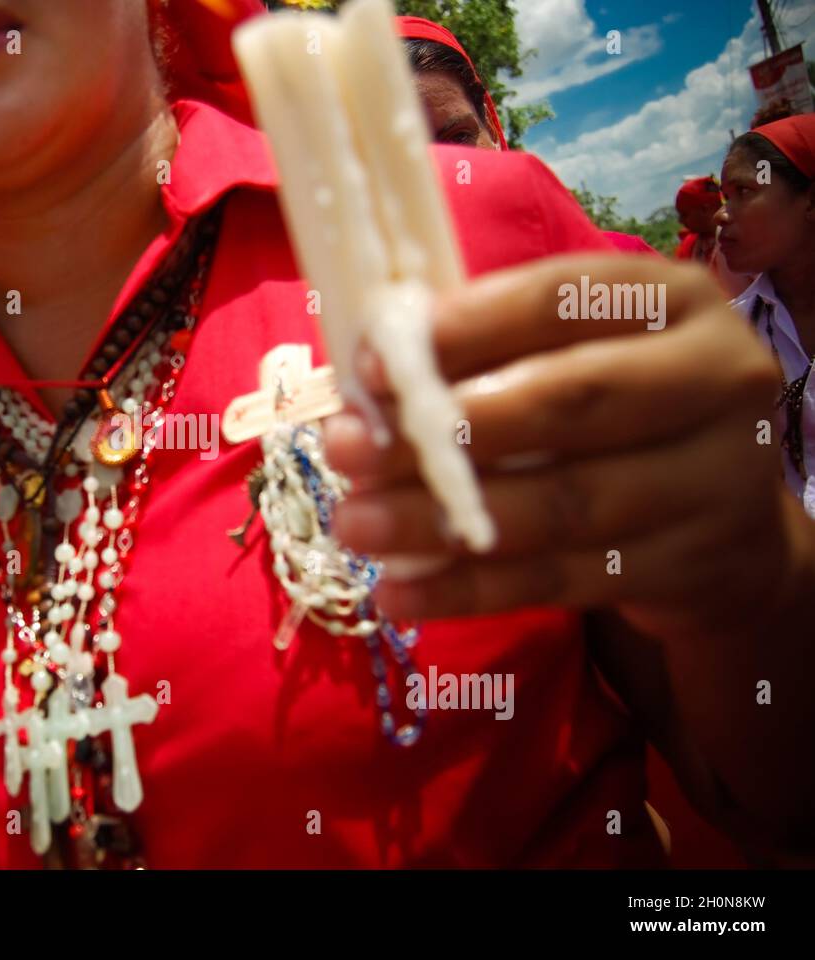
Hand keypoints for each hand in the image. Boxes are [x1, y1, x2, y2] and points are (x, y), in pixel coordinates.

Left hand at [323, 255, 800, 638]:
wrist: (725, 523)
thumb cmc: (615, 413)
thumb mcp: (573, 354)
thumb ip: (490, 352)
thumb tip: (368, 378)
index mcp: (673, 299)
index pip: (564, 299)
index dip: (464, 328)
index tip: (372, 364)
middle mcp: (716, 378)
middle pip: (569, 402)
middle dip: (444, 429)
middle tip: (345, 450)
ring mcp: (717, 479)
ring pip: (561, 503)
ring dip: (441, 519)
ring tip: (355, 525)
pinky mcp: (690, 567)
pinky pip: (562, 580)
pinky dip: (470, 590)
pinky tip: (399, 594)